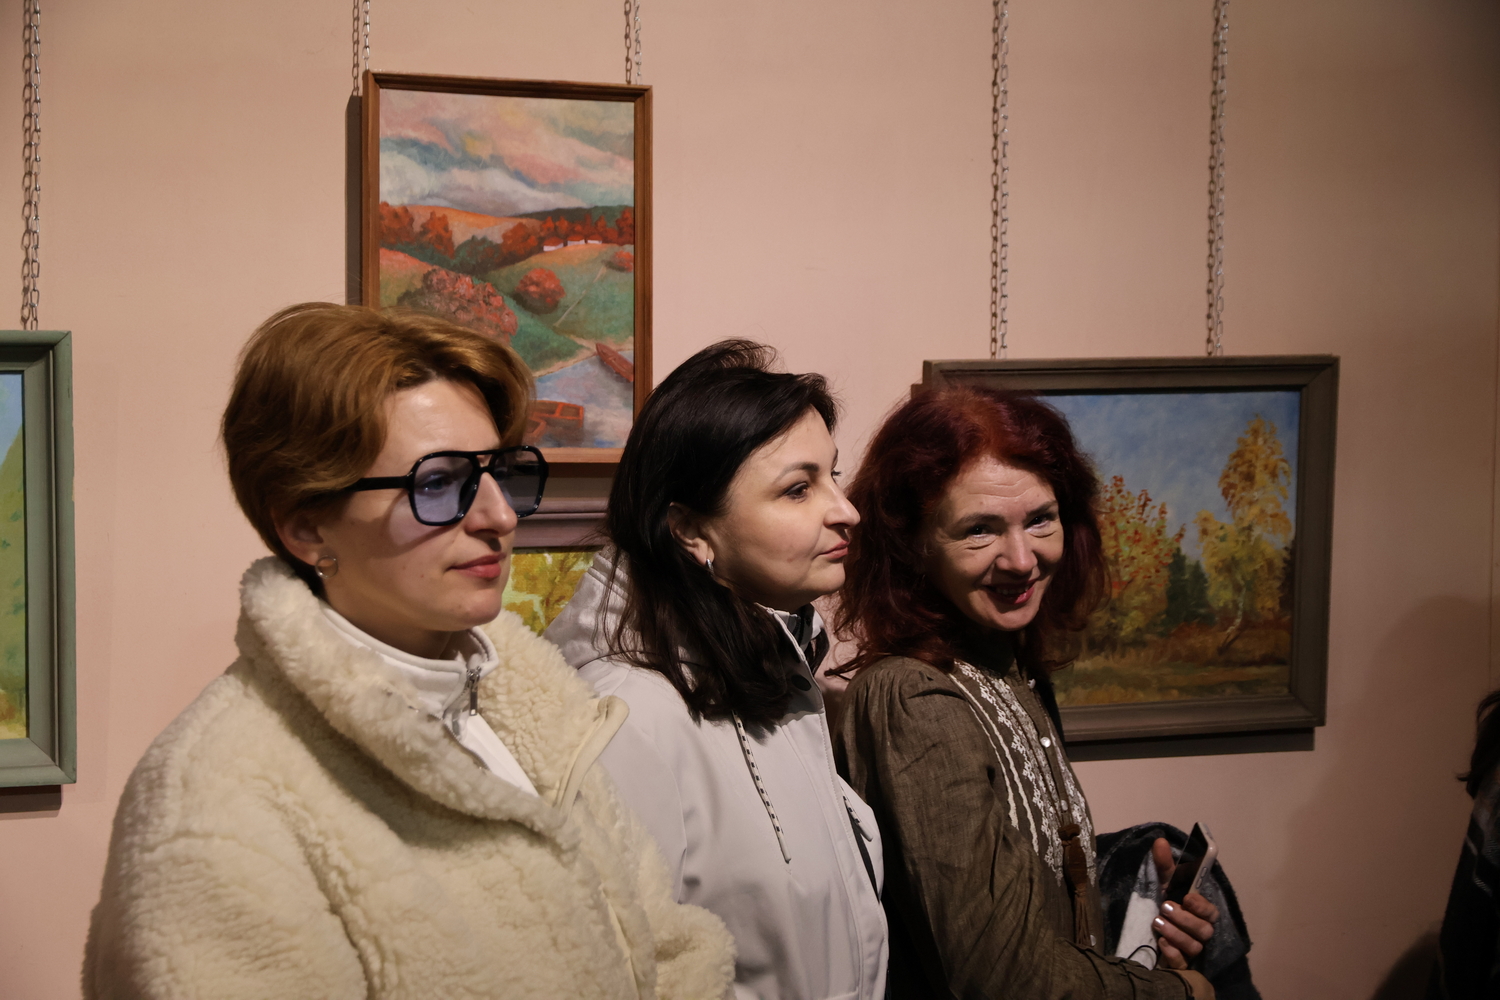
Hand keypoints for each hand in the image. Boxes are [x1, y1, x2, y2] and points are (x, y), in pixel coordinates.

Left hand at [1150, 837, 1219, 969]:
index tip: (1187, 897)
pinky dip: (1173, 954)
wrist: (1145, 929)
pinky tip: (1161, 943)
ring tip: (1157, 922)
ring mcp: (1191, 950)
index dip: (1201, 906)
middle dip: (1185, 919)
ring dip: (1176, 934)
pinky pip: (1183, 965)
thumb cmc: (1163, 903)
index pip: (1211, 912)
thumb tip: (1159, 841)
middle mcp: (1200, 932)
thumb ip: (1163, 865)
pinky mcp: (1180, 965)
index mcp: (1201, 913)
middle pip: (1204, 931)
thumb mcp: (1162, 883)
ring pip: (1194, 947)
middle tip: (1165, 907)